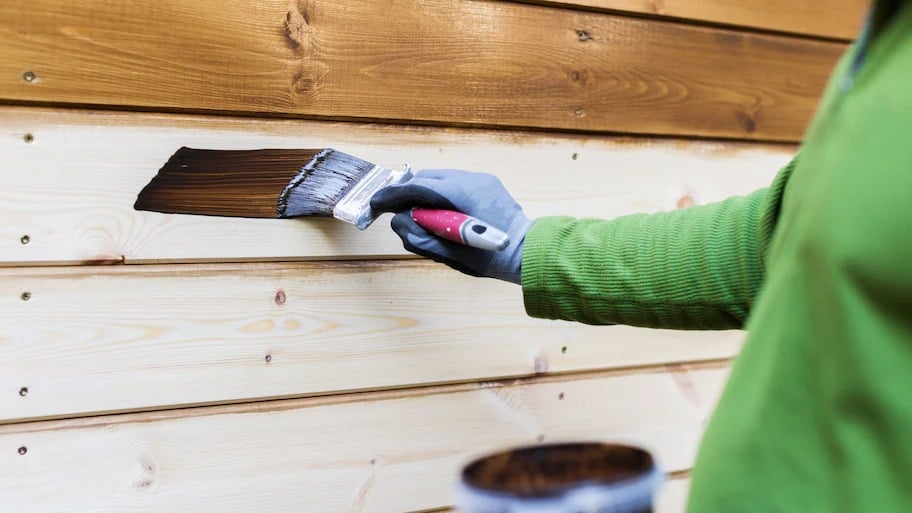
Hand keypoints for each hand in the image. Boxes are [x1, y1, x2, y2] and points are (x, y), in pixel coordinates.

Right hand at [370, 169, 532, 282]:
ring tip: (424, 216)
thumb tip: (398, 220)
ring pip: (440, 179)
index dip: (392, 195)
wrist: (528, 252)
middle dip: (409, 193)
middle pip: (426, 179)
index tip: (376, 203)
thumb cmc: (490, 258)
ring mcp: (480, 179)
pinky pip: (455, 184)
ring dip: (427, 194)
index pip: (416, 187)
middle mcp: (469, 179)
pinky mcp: (487, 183)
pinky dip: (443, 195)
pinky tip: (445, 213)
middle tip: (397, 211)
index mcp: (459, 195)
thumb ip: (418, 236)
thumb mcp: (448, 254)